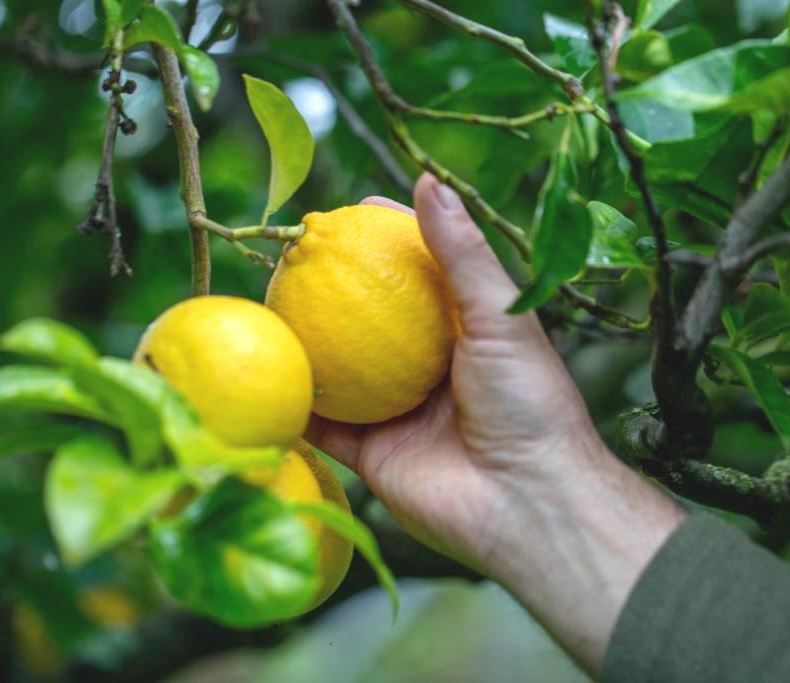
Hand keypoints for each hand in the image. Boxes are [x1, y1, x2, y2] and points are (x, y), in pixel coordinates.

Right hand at [307, 172, 684, 672]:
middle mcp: (429, 366)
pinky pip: (323, 426)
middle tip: (291, 255)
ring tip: (263, 302)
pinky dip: (294, 403)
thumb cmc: (528, 403)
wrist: (527, 504)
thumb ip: (462, 253)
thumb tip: (427, 180)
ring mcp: (398, 411)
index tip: (350, 211)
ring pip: (340, 370)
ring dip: (305, 342)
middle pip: (373, 317)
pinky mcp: (372, 456)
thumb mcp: (500, 315)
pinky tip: (261, 371)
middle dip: (334, 288)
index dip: (390, 238)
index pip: (422, 269)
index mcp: (466, 330)